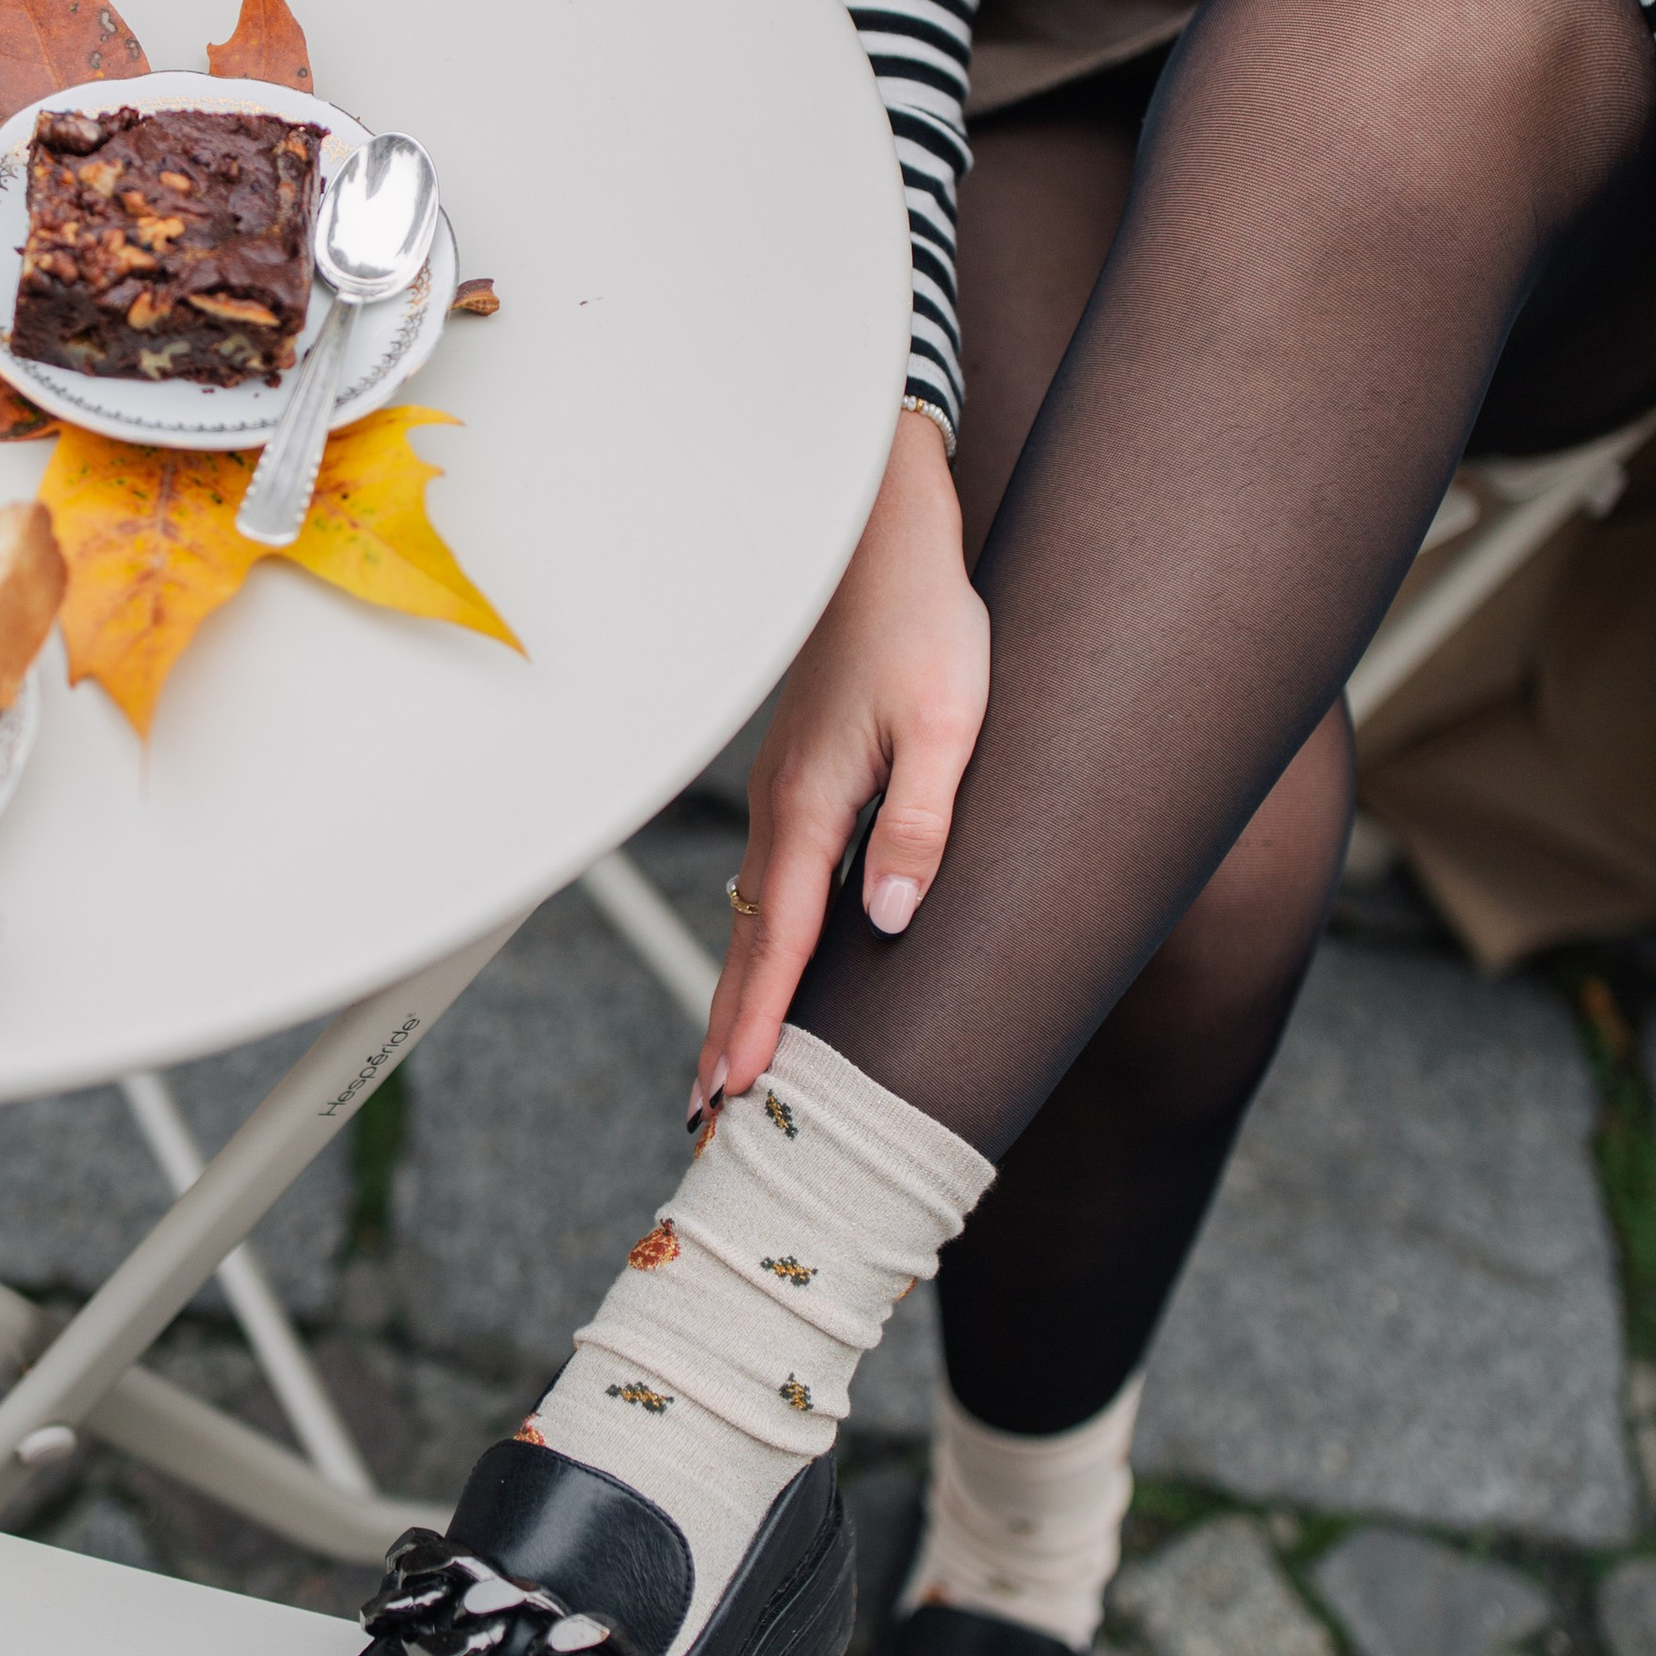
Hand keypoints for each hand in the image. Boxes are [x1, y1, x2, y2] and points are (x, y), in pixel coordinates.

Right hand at [693, 407, 989, 1117]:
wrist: (883, 536)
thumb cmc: (924, 620)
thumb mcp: (949, 723)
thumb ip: (920, 824)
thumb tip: (886, 922)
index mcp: (815, 806)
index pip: (780, 941)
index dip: (759, 1023)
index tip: (736, 1095)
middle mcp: (786, 808)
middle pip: (750, 943)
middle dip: (728, 1031)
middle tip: (707, 1119)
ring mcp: (787, 791)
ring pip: (755, 916)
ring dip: (740, 992)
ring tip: (727, 1068)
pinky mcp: (803, 775)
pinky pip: (770, 881)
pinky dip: (760, 941)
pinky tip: (769, 961)